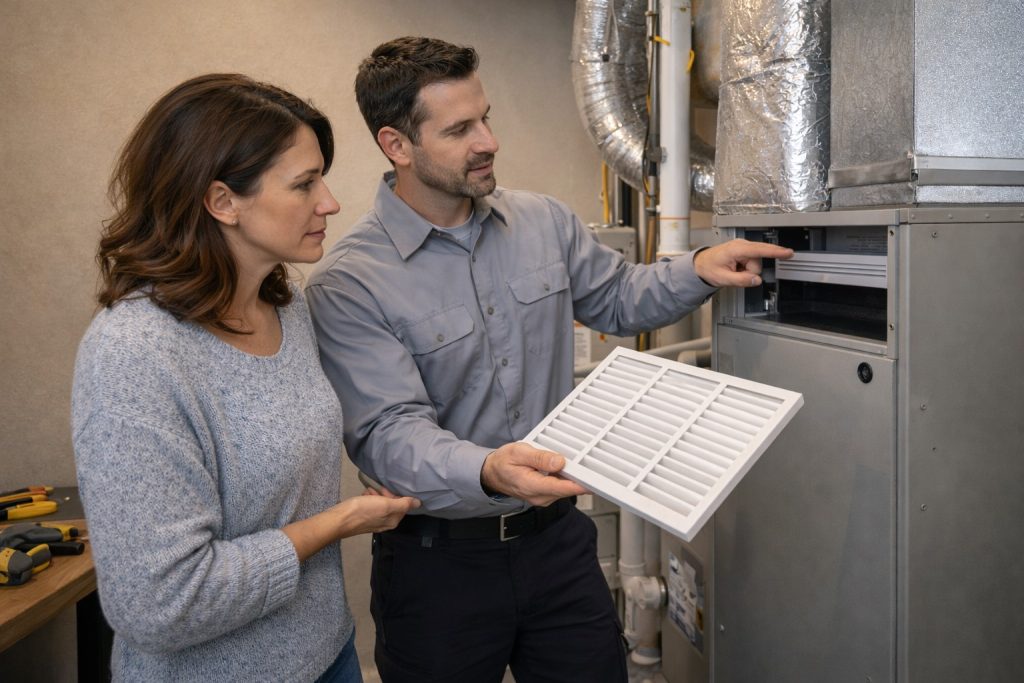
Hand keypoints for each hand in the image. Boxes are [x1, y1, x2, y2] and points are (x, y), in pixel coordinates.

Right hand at [284, 490, 419, 559]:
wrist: (340, 519)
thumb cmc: (363, 511)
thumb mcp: (386, 505)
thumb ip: (403, 504)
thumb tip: (419, 503)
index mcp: (393, 521)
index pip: (403, 505)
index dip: (396, 495)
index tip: (387, 490)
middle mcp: (385, 522)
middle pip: (391, 503)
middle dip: (384, 494)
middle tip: (376, 491)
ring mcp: (373, 520)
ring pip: (380, 502)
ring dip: (375, 495)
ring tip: (368, 492)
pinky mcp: (363, 517)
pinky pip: (370, 504)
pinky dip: (368, 498)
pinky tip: (363, 495)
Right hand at [480, 442, 587, 506]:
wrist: (492, 473)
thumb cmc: (503, 462)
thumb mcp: (519, 452)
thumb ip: (540, 458)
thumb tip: (559, 461)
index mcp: (532, 486)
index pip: (562, 488)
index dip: (580, 484)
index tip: (595, 479)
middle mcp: (539, 497)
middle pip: (567, 489)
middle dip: (579, 477)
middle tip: (589, 462)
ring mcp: (543, 498)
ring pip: (565, 489)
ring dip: (572, 477)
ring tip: (575, 461)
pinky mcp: (544, 496)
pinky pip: (560, 489)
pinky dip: (565, 479)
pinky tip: (564, 468)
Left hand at [693, 239, 793, 287]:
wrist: (700, 264)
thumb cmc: (708, 268)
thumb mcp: (723, 279)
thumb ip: (741, 281)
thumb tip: (756, 280)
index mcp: (736, 249)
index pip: (760, 250)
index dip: (776, 252)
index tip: (788, 253)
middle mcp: (741, 245)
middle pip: (758, 261)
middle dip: (750, 271)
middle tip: (735, 274)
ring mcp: (743, 247)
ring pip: (755, 264)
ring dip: (746, 271)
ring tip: (733, 271)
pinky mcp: (744, 251)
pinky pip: (752, 263)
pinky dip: (745, 269)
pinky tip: (735, 269)